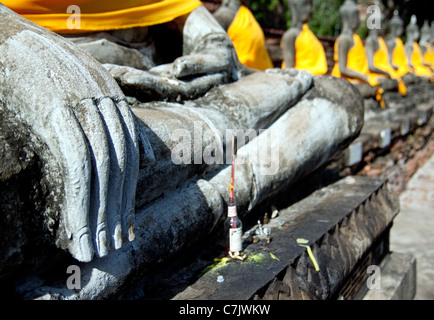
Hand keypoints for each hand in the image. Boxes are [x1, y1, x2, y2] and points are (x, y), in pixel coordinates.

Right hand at [0, 5, 139, 261]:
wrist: (4, 37)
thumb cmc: (39, 69)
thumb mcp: (86, 93)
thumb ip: (116, 124)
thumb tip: (147, 158)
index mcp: (113, 99)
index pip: (130, 156)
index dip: (128, 193)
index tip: (126, 224)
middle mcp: (105, 100)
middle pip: (120, 165)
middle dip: (118, 209)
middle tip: (114, 246)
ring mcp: (82, 102)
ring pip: (102, 168)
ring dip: (99, 213)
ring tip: (97, 248)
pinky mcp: (57, 108)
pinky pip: (77, 162)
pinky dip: (81, 199)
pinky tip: (79, 228)